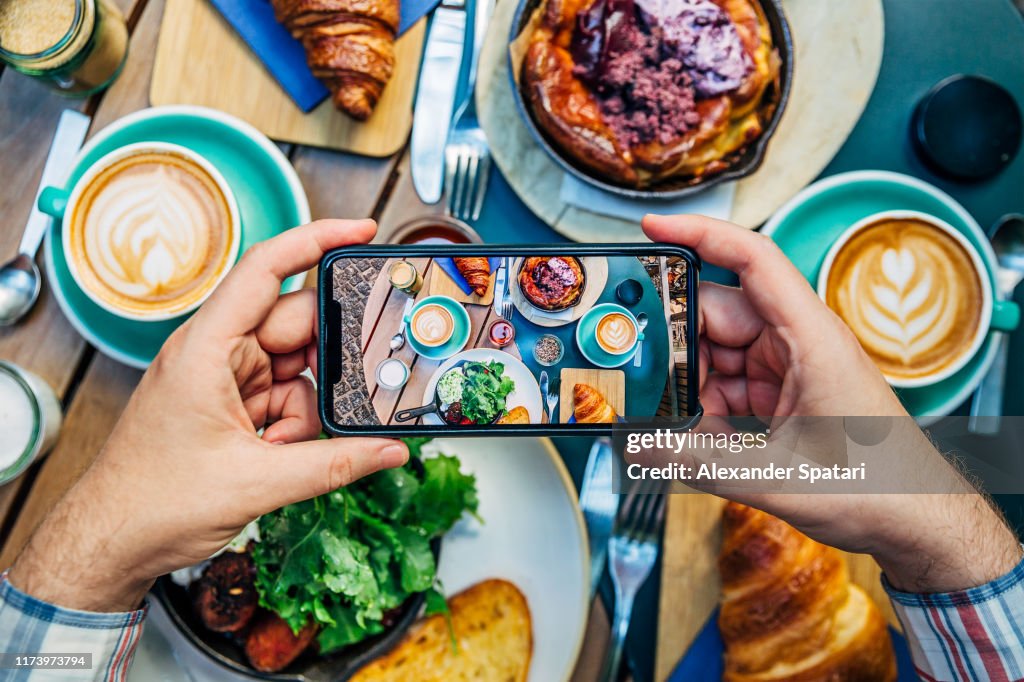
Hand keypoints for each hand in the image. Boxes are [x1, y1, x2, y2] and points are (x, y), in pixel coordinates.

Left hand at [8, 220, 407, 611]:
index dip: (316, 240)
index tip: (362, 230)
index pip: (266, 270)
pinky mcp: (233, 404)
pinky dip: (295, 425)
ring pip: (298, 368)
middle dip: (328, 361)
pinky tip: (279, 455)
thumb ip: (333, 465)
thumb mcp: (255, 484)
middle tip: (355, 389)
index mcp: (207, 348)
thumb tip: (389, 451)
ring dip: (306, 409)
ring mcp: (226, 378)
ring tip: (285, 449)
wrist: (112, 543)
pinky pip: (287, 397)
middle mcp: (217, 353)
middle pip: (296, 326)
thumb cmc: (150, 502)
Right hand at [643, 214, 1020, 591]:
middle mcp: (798, 342)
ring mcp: (788, 367)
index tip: (656, 225)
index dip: (701, 234)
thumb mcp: (774, 477)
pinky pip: (729, 383)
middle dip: (675, 339)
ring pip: (717, 352)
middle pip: (718, 312)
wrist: (915, 519)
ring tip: (668, 420)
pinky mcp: (782, 393)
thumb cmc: (877, 486)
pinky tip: (695, 436)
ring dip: (691, 383)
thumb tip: (639, 447)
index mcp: (810, 337)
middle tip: (636, 366)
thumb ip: (698, 462)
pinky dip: (706, 407)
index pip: (752, 259)